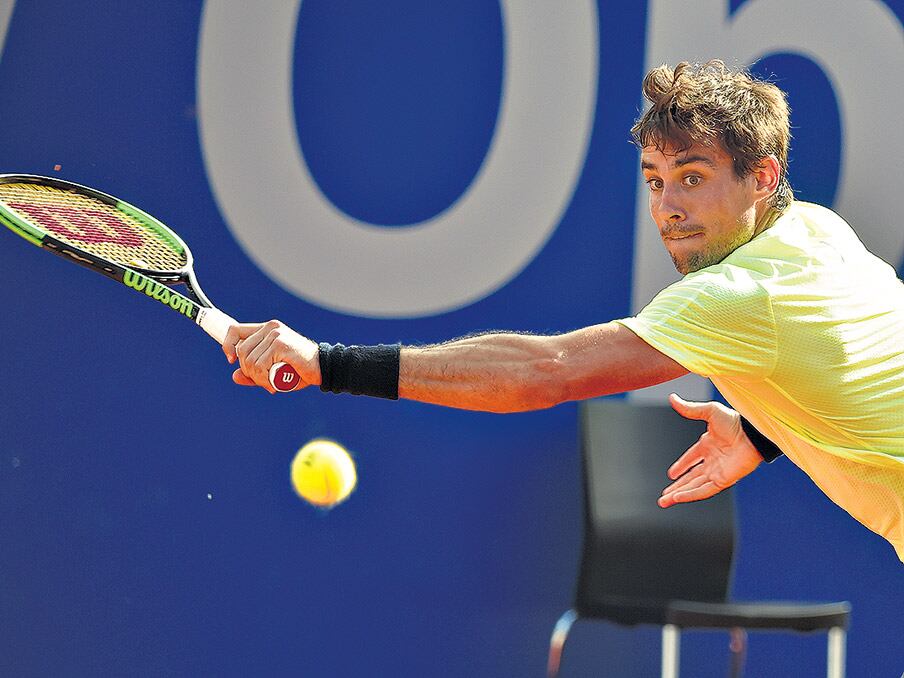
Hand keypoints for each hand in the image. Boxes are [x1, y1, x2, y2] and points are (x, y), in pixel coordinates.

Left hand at [221, 320, 319, 392]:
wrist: (322, 368)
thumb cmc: (298, 370)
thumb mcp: (272, 371)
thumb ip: (253, 373)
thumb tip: (234, 375)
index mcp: (266, 329)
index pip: (235, 330)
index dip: (228, 345)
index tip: (231, 360)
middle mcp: (270, 328)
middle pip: (241, 351)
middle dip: (248, 371)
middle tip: (264, 380)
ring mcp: (275, 334)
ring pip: (250, 361)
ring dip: (258, 378)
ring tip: (272, 383)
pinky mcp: (280, 344)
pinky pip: (260, 365)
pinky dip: (265, 379)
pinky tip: (276, 382)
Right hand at [658, 393, 762, 507]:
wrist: (752, 433)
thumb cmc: (735, 420)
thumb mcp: (708, 411)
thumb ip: (689, 409)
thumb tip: (672, 398)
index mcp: (708, 445)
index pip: (691, 459)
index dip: (681, 466)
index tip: (671, 474)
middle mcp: (712, 460)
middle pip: (690, 477)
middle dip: (676, 487)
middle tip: (663, 496)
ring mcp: (717, 471)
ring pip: (694, 486)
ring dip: (679, 494)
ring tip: (664, 501)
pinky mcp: (723, 480)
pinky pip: (704, 490)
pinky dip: (691, 495)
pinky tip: (679, 498)